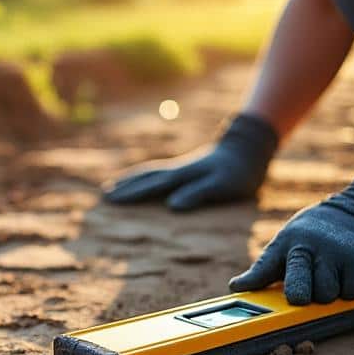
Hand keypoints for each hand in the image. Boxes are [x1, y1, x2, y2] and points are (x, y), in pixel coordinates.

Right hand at [104, 113, 277, 211]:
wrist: (250, 148)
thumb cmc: (239, 173)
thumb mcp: (221, 186)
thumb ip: (197, 193)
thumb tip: (172, 206)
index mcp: (182, 176)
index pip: (151, 186)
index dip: (130, 194)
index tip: (110, 199)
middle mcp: (177, 170)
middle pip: (145, 177)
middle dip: (124, 187)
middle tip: (103, 195)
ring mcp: (181, 167)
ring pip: (149, 172)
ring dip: (131, 180)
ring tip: (113, 186)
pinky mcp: (187, 167)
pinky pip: (158, 171)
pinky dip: (144, 176)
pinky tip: (143, 180)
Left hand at [229, 170, 353, 304]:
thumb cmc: (319, 232)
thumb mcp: (290, 241)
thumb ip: (265, 268)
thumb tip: (236, 286)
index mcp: (287, 242)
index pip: (263, 267)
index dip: (250, 281)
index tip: (237, 288)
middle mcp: (310, 247)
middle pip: (298, 293)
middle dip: (301, 298)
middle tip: (305, 292)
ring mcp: (337, 255)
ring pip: (326, 297)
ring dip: (329, 293)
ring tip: (331, 275)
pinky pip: (351, 294)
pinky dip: (350, 290)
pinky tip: (348, 273)